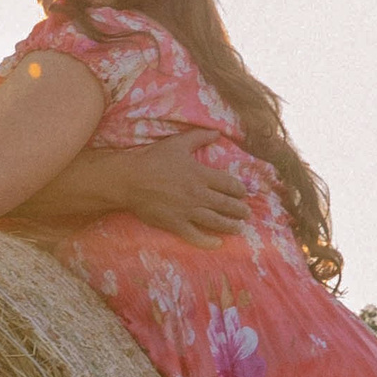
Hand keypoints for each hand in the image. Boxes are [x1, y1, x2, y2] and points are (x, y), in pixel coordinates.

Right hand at [119, 130, 250, 246]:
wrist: (130, 180)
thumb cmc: (152, 160)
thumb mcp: (177, 143)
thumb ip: (199, 137)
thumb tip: (217, 132)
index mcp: (200, 175)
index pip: (228, 184)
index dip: (239, 190)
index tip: (243, 193)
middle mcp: (198, 194)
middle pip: (226, 204)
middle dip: (239, 210)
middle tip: (246, 214)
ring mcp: (187, 211)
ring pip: (215, 221)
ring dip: (230, 225)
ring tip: (239, 228)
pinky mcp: (175, 224)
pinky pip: (195, 235)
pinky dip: (208, 241)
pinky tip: (218, 243)